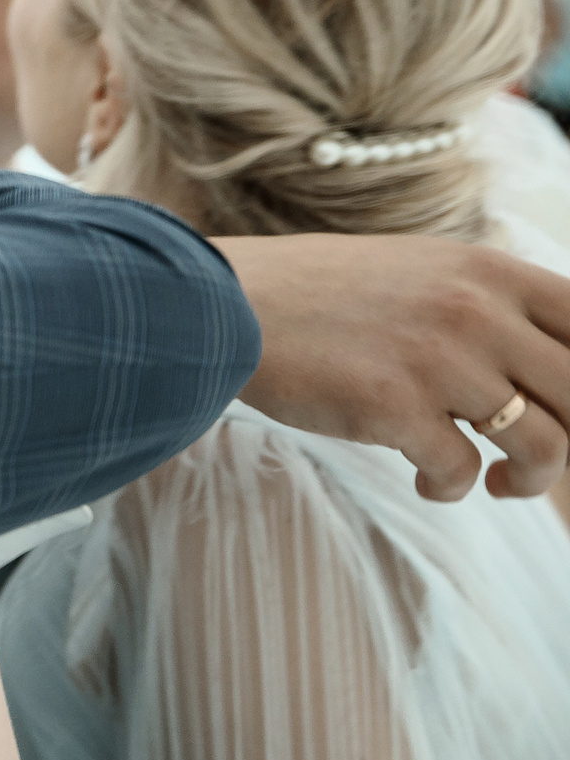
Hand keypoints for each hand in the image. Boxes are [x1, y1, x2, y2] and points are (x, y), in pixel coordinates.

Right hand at [218, 234, 569, 500]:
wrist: (223, 303)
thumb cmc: (315, 294)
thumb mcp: (416, 271)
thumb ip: (482, 302)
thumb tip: (545, 366)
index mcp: (486, 270)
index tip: (565, 407)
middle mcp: (475, 309)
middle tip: (538, 459)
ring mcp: (438, 359)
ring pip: (543, 445)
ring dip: (528, 480)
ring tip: (496, 484)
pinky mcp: (394, 407)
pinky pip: (461, 473)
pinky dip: (452, 489)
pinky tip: (425, 481)